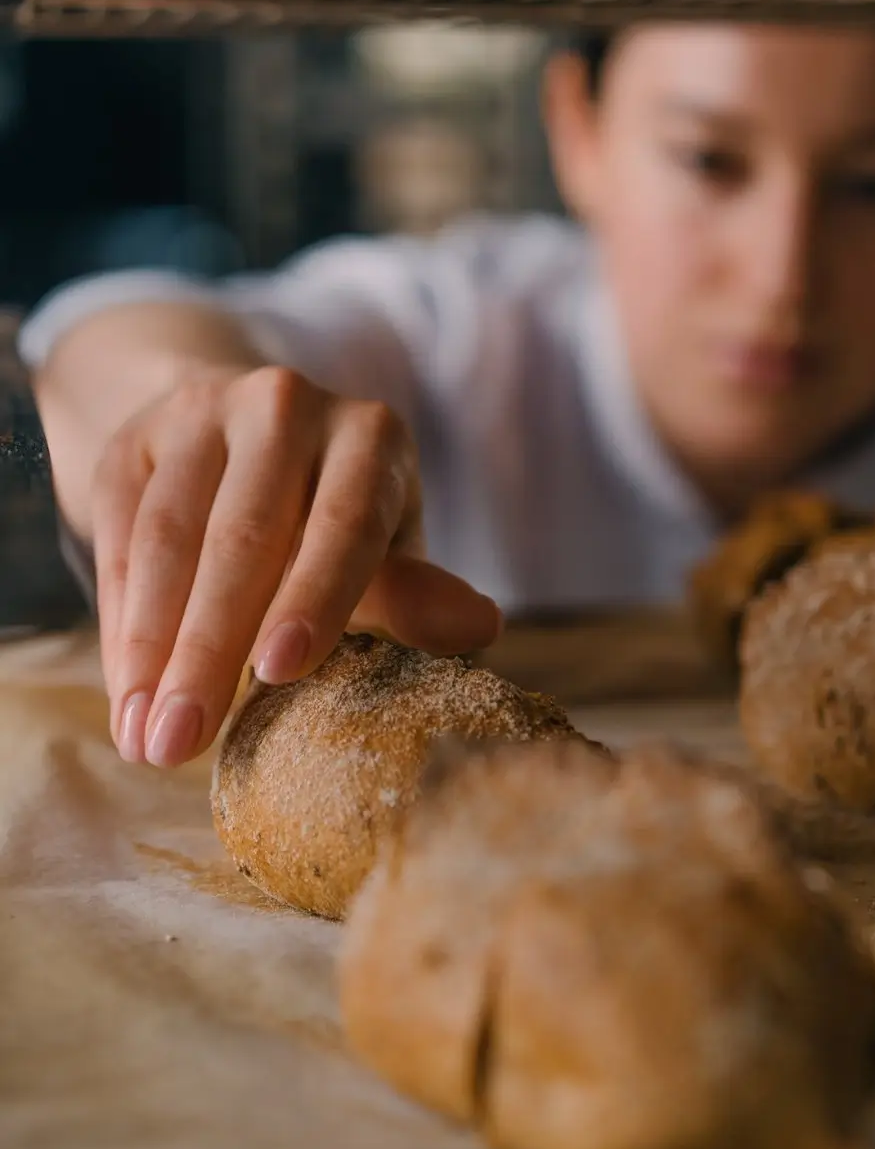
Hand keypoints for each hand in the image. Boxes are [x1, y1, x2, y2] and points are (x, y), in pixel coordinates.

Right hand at [91, 364, 499, 767]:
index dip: (314, 595)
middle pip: (245, 534)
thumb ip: (413, 594)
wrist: (243, 451)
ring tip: (144, 739)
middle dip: (210, 647)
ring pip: (168, 537)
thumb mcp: (384, 555)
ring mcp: (202, 414)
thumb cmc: (335, 526)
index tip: (278, 672)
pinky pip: (120, 538)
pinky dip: (121, 623)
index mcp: (369, 435)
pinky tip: (127, 695)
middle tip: (182, 743)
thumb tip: (480, 626)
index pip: (345, 520)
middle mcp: (285, 406)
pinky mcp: (135, 442)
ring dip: (151, 647)